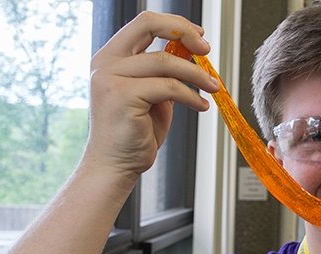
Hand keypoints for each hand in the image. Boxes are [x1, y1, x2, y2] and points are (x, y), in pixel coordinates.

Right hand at [86, 11, 218, 177]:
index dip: (176, 25)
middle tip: (206, 50)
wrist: (116, 164)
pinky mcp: (122, 97)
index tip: (200, 38)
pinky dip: (192, 96)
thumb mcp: (154, 93)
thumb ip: (166, 70)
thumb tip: (193, 49)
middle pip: (148, 24)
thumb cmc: (136, 131)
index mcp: (112, 56)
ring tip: (213, 88)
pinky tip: (201, 105)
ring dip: (197, 75)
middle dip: (184, 32)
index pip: (145, 22)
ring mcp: (111, 78)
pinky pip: (169, 87)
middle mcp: (106, 62)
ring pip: (166, 61)